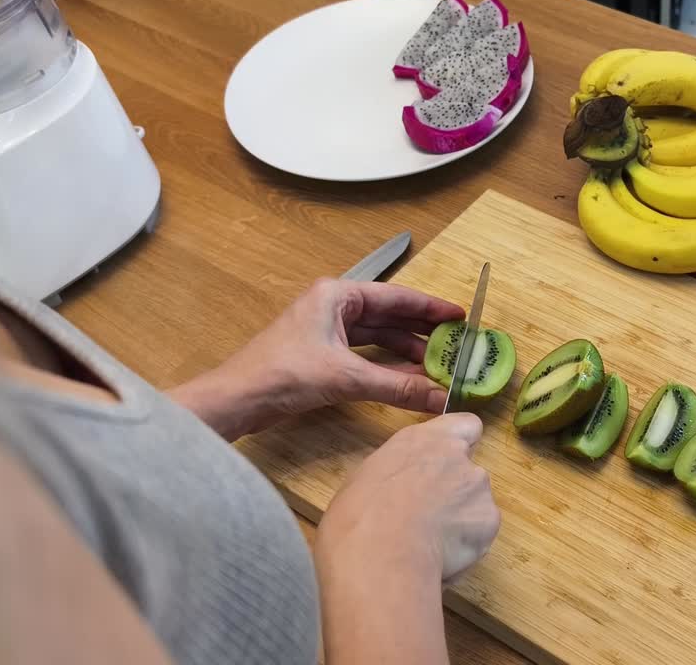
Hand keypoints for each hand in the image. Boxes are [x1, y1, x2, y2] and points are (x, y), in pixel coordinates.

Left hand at [169, 278, 463, 439]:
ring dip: (406, 351)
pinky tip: (409, 378)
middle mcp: (332, 306)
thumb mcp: (347, 378)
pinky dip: (387, 365)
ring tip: (438, 366)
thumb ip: (398, 386)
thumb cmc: (279, 375)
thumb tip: (440, 397)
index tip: (459, 316)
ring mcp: (326, 331)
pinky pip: (365, 354)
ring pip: (378, 337)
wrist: (236, 400)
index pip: (396, 296)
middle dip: (422, 332)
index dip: (430, 308)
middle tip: (455, 345)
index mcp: (337, 295)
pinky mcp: (321, 355)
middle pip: (389, 315)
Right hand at [315, 414, 498, 663]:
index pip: (466, 425)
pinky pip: (481, 532)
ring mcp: (479, 487)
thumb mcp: (369, 477)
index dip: (461, 444)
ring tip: (431, 543)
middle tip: (429, 517)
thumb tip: (404, 488)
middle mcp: (458, 456)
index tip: (446, 464)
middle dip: (456, 491)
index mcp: (426, 439)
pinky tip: (441, 556)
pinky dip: (467, 543)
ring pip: (477, 503)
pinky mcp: (489, 520)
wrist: (380, 553)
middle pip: (469, 471)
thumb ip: (401, 471)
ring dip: (462, 518)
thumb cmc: (358, 515)